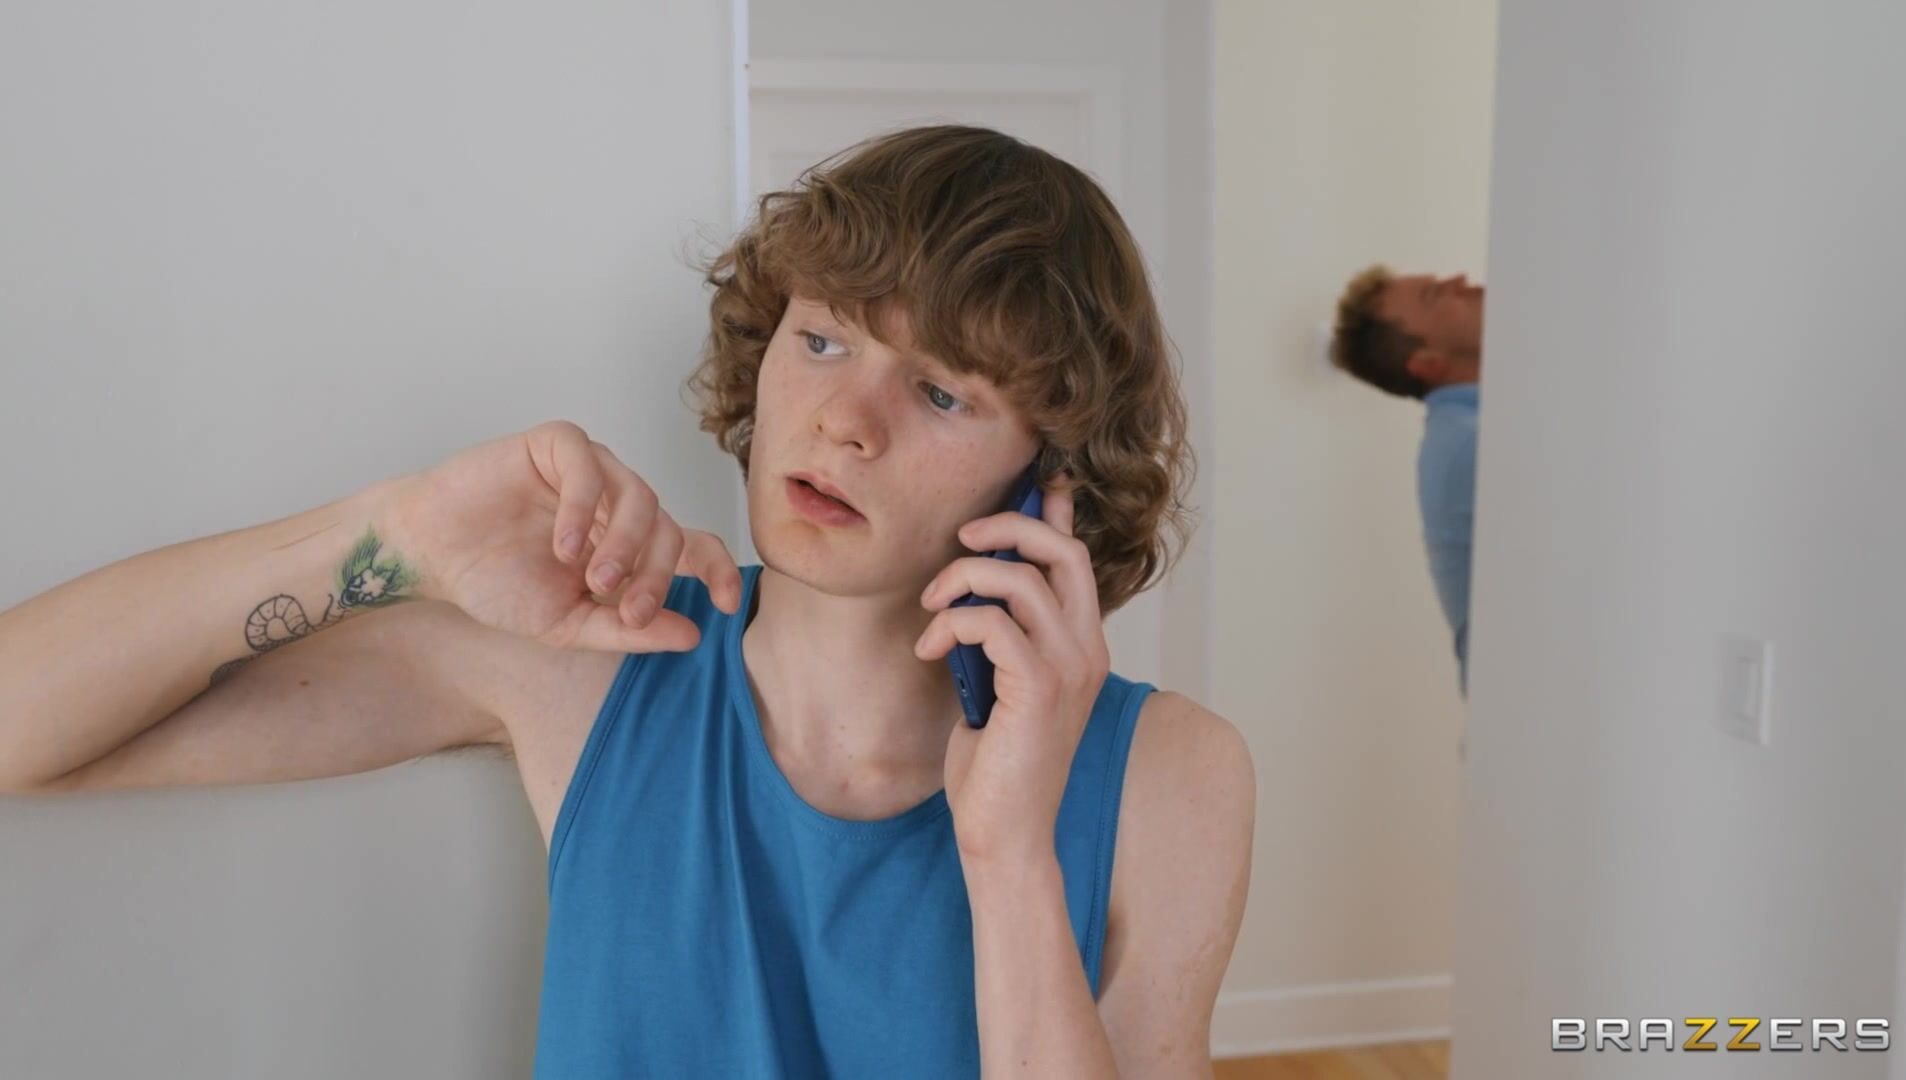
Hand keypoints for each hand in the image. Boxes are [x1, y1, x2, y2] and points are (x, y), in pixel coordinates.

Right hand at [385, 420, 740, 651]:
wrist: (432, 553)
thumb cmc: (498, 583)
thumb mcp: (567, 624)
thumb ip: (627, 630)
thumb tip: (693, 635)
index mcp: (628, 544)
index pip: (691, 547)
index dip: (716, 570)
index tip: (726, 606)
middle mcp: (617, 504)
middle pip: (666, 528)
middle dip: (654, 575)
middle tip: (627, 609)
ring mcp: (591, 471)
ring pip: (639, 495)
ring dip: (625, 544)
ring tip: (593, 580)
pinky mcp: (555, 445)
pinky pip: (588, 464)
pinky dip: (582, 506)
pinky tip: (564, 546)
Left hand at [913, 477, 1109, 867]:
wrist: (1005, 834)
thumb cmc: (996, 765)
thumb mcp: (998, 684)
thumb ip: (1000, 637)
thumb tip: (975, 590)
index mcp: (1081, 644)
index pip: (1076, 556)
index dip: (1052, 513)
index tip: (1031, 484)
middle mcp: (1085, 648)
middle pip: (1060, 550)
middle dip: (1005, 528)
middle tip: (961, 542)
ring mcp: (1067, 667)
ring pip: (1019, 577)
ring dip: (962, 579)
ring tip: (931, 608)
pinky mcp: (1038, 687)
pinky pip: (992, 621)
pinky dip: (952, 624)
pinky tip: (931, 649)